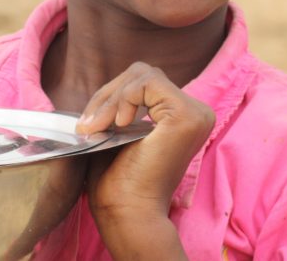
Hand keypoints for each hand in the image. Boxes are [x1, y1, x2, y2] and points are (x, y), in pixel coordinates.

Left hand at [76, 62, 213, 259]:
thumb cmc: (119, 182)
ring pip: (144, 74)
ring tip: (98, 127)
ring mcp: (196, 113)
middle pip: (144, 73)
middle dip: (108, 94)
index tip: (89, 123)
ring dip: (111, 99)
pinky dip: (123, 99)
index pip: (145, 81)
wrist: (128, 213)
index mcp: (184, 116)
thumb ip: (120, 105)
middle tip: (88, 125)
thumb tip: (104, 86)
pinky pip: (147, 82)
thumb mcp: (118, 133)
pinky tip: (118, 125)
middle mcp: (197, 112)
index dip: (112, 94)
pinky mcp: (187, 115)